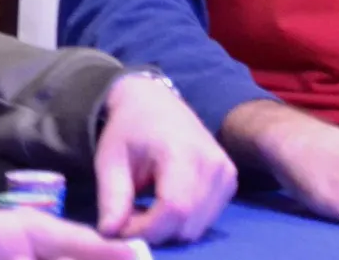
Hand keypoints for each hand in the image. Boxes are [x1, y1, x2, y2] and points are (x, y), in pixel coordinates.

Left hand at [93, 73, 235, 242]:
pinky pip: (205, 220)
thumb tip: (110, 234)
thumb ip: (112, 198)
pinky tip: (164, 204)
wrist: (154, 104)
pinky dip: (182, 222)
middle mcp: (213, 162)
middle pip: (186, 223)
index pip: (174, 208)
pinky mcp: (229, 181)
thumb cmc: (129, 130)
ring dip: (167, 229)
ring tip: (145, 208)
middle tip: (129, 215)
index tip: (120, 226)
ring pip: (196, 227)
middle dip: (153, 231)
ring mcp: (226, 172)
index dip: (145, 228)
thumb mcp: (109, 160)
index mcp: (182, 150)